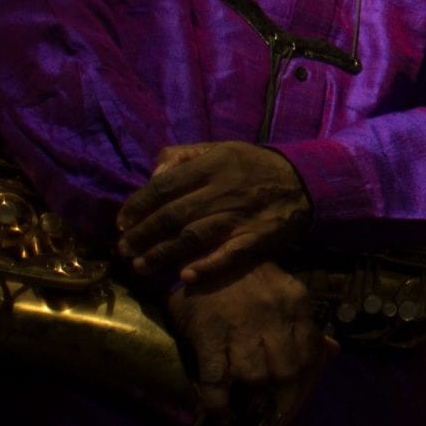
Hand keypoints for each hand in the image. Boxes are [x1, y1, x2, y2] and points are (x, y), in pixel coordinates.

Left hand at [118, 142, 312, 281]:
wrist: (304, 182)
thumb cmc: (252, 167)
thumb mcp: (220, 148)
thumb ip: (184, 156)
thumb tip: (153, 175)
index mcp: (212, 165)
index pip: (164, 186)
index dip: (137, 206)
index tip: (121, 222)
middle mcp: (223, 190)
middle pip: (173, 215)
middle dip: (143, 234)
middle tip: (123, 249)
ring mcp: (240, 216)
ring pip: (193, 237)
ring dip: (163, 254)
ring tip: (140, 266)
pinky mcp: (256, 238)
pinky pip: (228, 255)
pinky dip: (206, 266)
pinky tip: (185, 276)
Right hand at [167, 261, 330, 419]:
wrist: (204, 253)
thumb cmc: (248, 278)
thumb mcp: (285, 292)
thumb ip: (306, 324)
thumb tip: (332, 352)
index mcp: (296, 300)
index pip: (311, 351)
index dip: (304, 375)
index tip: (294, 387)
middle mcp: (273, 313)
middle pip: (286, 369)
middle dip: (279, 387)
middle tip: (269, 394)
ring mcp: (239, 325)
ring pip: (255, 377)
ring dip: (250, 391)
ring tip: (246, 395)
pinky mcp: (208, 337)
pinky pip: (216, 383)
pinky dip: (219, 406)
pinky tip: (224, 415)